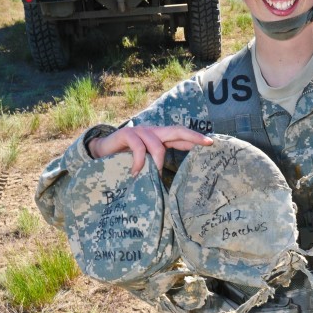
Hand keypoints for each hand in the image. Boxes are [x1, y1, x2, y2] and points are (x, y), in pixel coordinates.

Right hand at [88, 124, 212, 175]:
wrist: (100, 153)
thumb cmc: (126, 161)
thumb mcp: (146, 165)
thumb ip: (158, 167)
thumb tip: (173, 183)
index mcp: (159, 138)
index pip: (181, 136)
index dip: (196, 138)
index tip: (212, 143)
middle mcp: (153, 132)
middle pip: (176, 130)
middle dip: (192, 136)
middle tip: (206, 142)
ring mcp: (140, 131)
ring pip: (157, 144)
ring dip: (157, 162)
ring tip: (150, 175)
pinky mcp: (127, 134)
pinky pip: (139, 148)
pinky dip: (139, 162)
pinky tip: (135, 172)